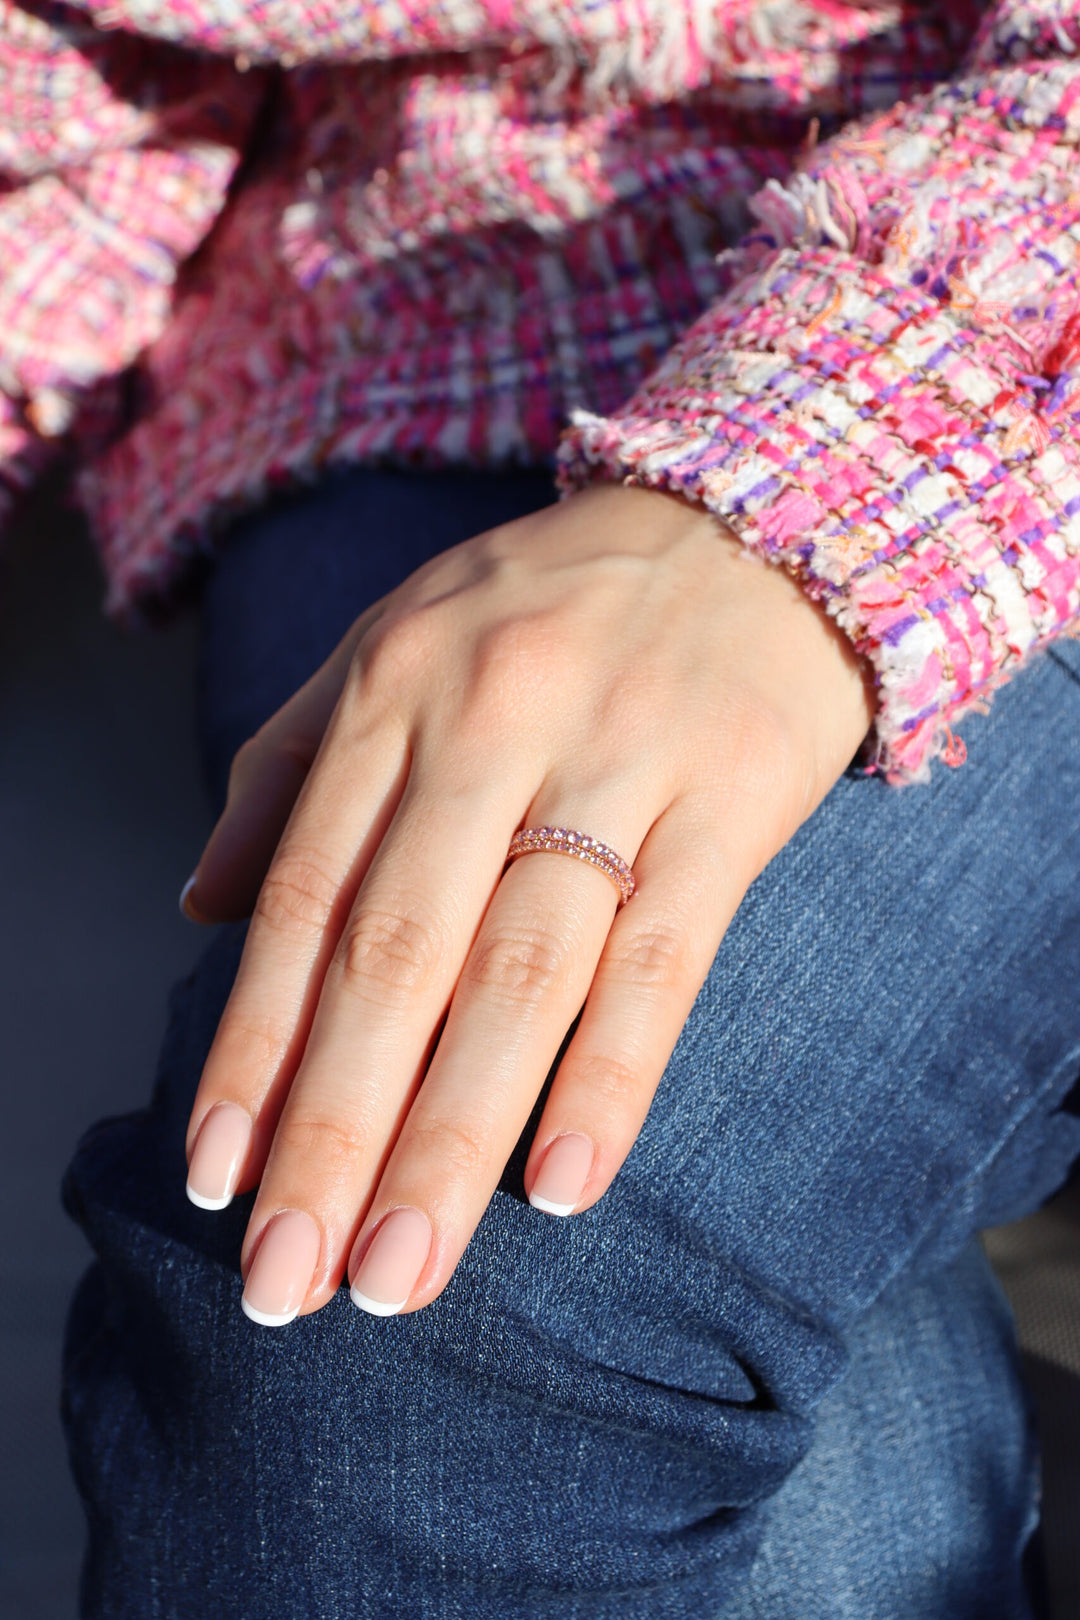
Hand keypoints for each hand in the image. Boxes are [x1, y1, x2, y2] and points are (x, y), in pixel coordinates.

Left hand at [182, 482, 874, 1324]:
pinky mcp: (731, 796)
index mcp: (396, 689)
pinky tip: (562, 1188)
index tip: (213, 1179)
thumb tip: (200, 909)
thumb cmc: (552, 606)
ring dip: (452, 1137)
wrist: (757, 521)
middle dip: (334, 1129)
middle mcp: (494, 723)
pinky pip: (663, 954)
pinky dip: (611, 1073)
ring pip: (519, 973)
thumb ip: (291, 768)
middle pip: (397, 956)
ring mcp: (616, 759)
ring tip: (399, 1275)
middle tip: (287, 1283)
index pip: (304, 897)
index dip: (252, 1047)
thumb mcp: (399, 644)